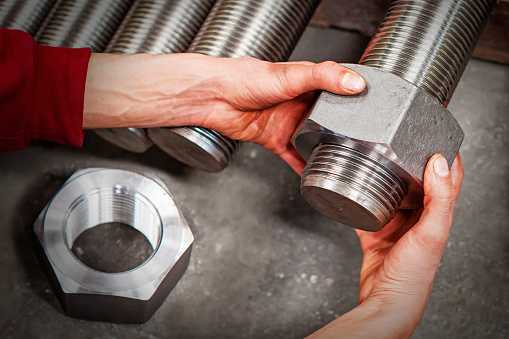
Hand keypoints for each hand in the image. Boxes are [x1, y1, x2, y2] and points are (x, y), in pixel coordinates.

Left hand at [83, 53, 364, 172]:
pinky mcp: (275, 139)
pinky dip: (303, 166)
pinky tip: (314, 175)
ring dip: (326, 149)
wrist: (214, 99)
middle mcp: (300, 103)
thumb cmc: (244, 79)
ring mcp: (288, 122)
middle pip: (329, 118)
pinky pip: (293, 156)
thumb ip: (323, 77)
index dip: (356, 98)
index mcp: (307, 83)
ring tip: (346, 160)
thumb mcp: (289, 75)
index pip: (339, 89)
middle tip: (366, 141)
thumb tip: (355, 83)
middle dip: (345, 129)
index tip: (376, 109)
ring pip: (313, 139)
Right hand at [309, 154, 463, 338]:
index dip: (446, 155)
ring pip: (391, 193)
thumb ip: (439, 198)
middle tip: (399, 142)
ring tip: (375, 158)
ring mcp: (396, 225)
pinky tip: (353, 188)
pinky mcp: (376, 232)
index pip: (448, 178)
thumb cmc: (413, 273)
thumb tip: (440, 163)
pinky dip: (361, 198)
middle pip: (416, 182)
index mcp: (437, 215)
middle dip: (409, 161)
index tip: (436, 134)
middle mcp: (418, 218)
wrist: (386, 299)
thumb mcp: (431, 232)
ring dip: (384, 177)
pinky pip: (367, 209)